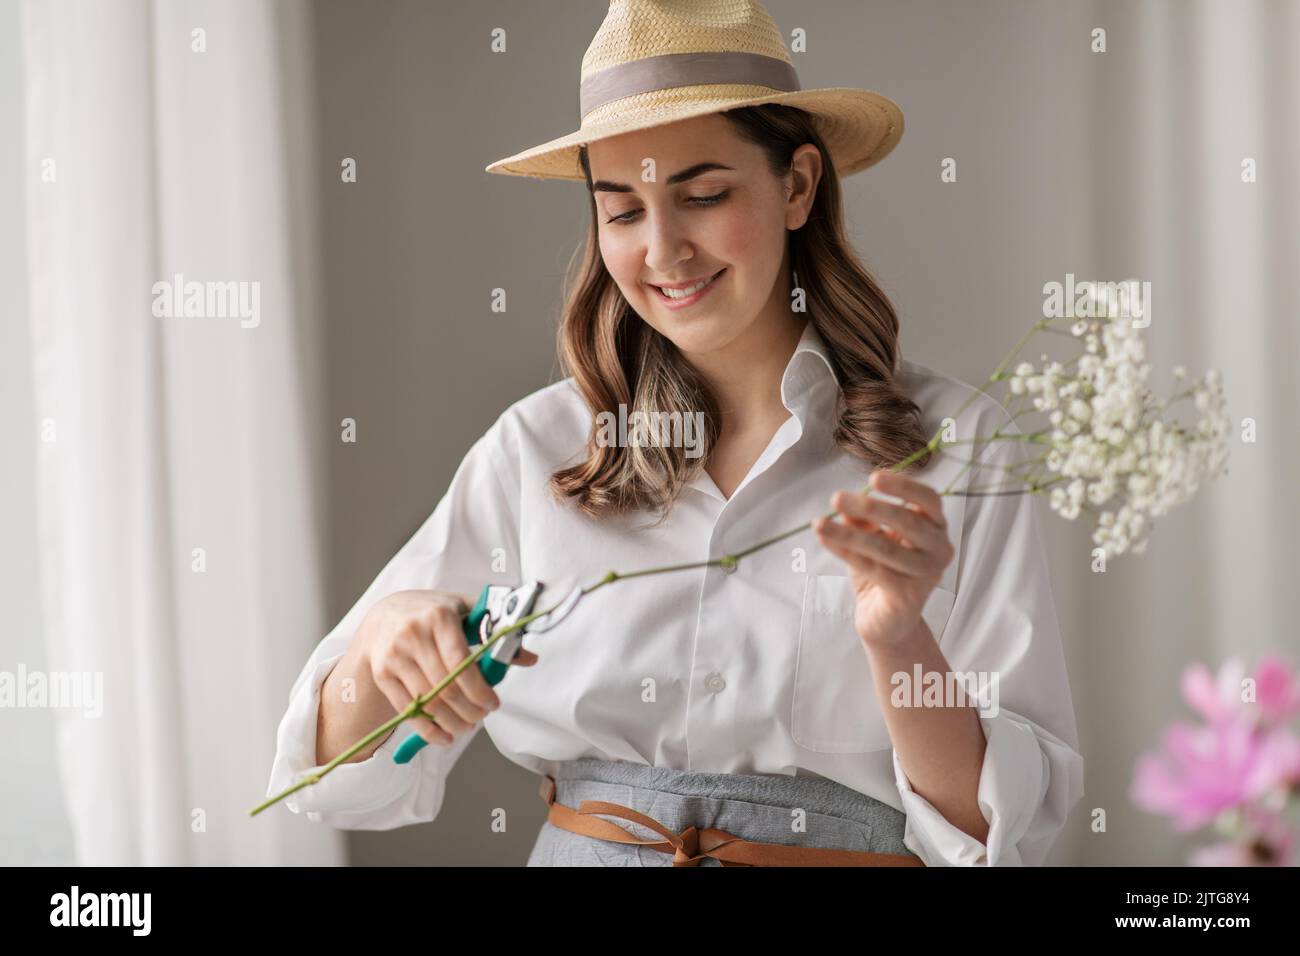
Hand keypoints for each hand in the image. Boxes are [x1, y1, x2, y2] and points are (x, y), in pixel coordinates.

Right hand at [357, 589, 539, 745]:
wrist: (385, 614)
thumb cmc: (432, 612)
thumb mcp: (464, 611)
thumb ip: (495, 632)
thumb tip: (529, 658)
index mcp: (439, 616)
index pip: (460, 661)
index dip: (479, 689)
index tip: (493, 703)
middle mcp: (413, 634)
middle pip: (446, 687)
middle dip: (470, 709)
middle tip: (483, 715)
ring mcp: (395, 655)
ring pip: (428, 702)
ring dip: (453, 722)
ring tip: (468, 725)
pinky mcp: (383, 674)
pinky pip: (407, 710)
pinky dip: (428, 730)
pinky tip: (445, 736)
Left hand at [812, 469, 954, 648]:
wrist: (885, 621)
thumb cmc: (882, 571)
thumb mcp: (871, 538)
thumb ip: (862, 520)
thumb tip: (842, 503)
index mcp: (936, 528)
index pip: (929, 500)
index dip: (903, 487)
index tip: (873, 476)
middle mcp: (939, 550)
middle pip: (907, 521)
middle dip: (868, 507)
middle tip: (835, 497)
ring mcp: (927, 574)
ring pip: (886, 548)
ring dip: (849, 534)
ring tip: (819, 522)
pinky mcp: (909, 596)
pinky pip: (874, 569)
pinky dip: (846, 553)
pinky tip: (825, 540)